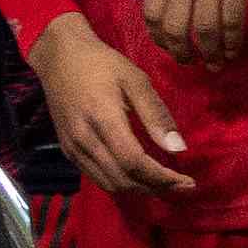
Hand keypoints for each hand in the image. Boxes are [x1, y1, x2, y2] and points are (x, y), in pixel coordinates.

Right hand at [29, 12, 192, 197]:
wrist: (59, 57)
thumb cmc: (101, 63)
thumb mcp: (135, 80)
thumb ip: (156, 114)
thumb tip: (178, 148)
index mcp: (103, 119)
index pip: (134, 163)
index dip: (162, 178)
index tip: (188, 181)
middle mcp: (84, 140)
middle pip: (123, 180)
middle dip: (156, 188)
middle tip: (181, 185)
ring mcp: (73, 147)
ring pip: (109, 184)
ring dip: (139, 191)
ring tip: (163, 184)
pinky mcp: (68, 150)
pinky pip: (97, 177)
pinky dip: (121, 184)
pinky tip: (138, 176)